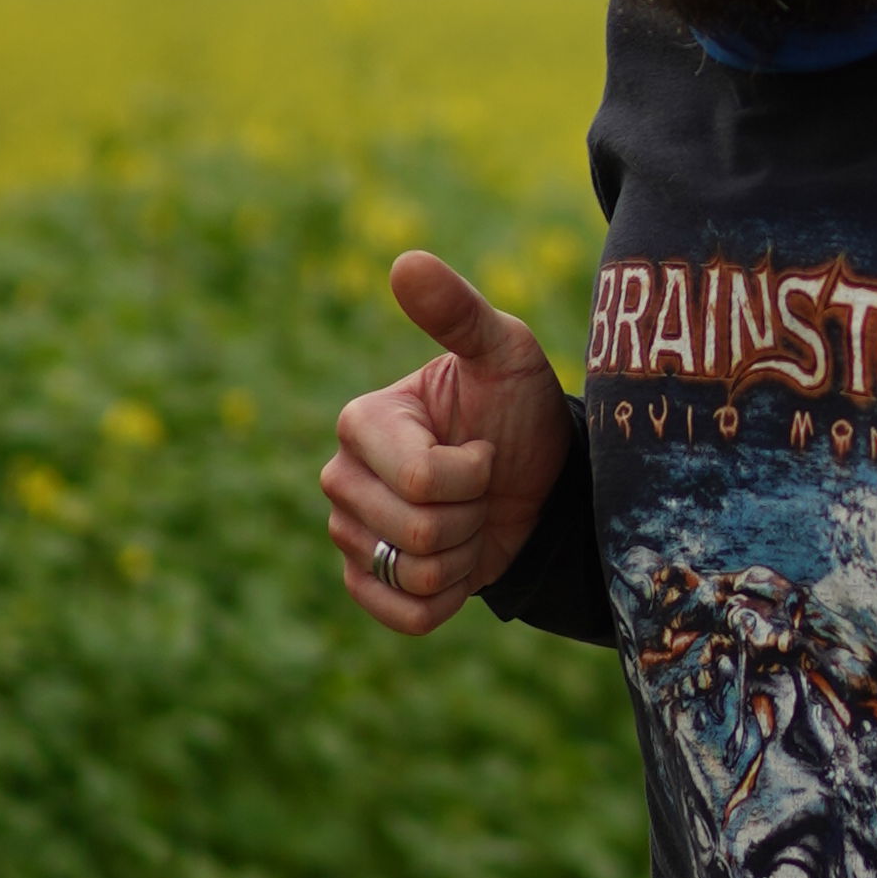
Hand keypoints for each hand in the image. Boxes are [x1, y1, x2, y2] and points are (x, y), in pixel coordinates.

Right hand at [322, 254, 575, 638]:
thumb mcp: (504, 353)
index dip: (474, 474)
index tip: (484, 447)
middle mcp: (340, 476)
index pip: (422, 481)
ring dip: (462, 555)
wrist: (536, 478)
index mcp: (362, 421)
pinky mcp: (362, 583)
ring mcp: (346, 533)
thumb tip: (405, 261)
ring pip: (413, 576)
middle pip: (415, 533)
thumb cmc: (517, 408)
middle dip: (470, 516)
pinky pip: (406, 616)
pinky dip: (448, 598)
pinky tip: (456, 560)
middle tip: (480, 486)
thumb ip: (458, 313)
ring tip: (468, 518)